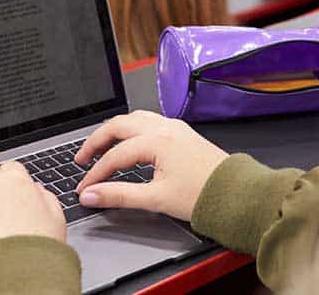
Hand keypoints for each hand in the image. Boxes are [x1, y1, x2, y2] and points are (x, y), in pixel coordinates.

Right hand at [74, 110, 228, 220]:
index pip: (114, 156)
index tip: (85, 188)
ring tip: (101, 147)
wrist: (236, 194)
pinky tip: (130, 141)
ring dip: (114, 131)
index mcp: (156, 141)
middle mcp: (164, 128)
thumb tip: (91, 195)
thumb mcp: (155, 199)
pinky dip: (131, 129)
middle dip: (96, 141)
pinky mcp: (182, 133)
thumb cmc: (203, 195)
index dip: (95, 173)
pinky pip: (149, 121)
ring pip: (134, 119)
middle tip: (82, 159)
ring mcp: (174, 127)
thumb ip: (118, 196)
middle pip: (118, 126)